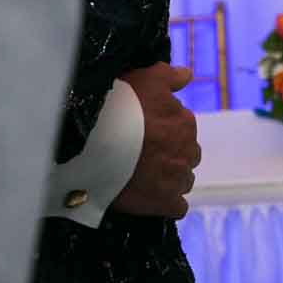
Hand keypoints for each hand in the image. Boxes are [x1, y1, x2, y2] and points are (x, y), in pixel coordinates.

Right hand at [111, 63, 201, 218]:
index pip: (182, 128)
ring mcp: (177, 178)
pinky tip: (150, 198)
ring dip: (169, 179)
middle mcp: (187, 150)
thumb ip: (169, 76)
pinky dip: (166, 203)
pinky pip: (176, 207)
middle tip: (142, 155)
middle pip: (185, 155)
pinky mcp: (164, 202)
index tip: (143, 132)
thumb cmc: (118, 106)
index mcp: (184, 122)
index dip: (163, 130)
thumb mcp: (144, 78)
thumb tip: (187, 75)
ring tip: (143, 177)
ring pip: (182, 180)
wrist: (94, 143)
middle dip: (170, 155)